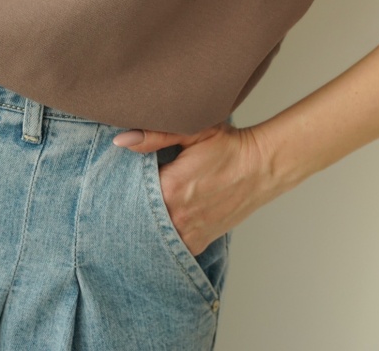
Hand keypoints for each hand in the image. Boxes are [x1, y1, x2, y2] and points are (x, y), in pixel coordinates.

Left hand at [111, 120, 278, 256]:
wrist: (261, 167)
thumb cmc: (229, 146)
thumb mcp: (193, 131)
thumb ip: (155, 136)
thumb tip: (120, 141)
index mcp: (171, 188)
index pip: (129, 191)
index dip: (121, 184)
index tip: (118, 176)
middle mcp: (177, 216)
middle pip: (135, 217)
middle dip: (128, 206)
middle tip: (122, 195)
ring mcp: (188, 233)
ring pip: (150, 236)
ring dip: (144, 224)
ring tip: (140, 208)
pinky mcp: (198, 243)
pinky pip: (169, 247)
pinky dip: (161, 237)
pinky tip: (159, 223)